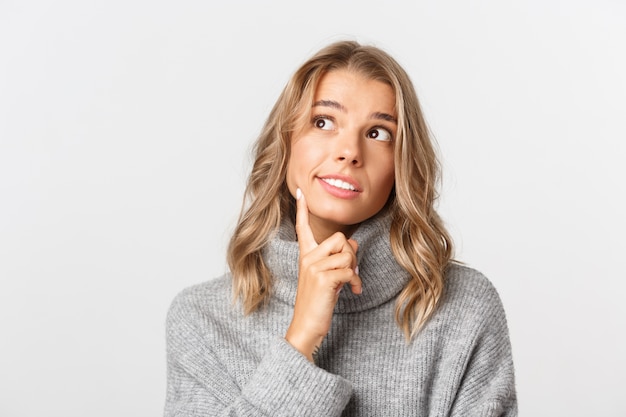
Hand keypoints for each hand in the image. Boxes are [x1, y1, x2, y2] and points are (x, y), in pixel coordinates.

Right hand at [284, 188, 361, 361]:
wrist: (306, 327)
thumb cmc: (317, 303)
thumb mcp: (327, 277)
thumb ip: (336, 259)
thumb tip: (354, 243)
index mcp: (305, 256)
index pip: (303, 228)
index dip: (302, 210)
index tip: (299, 192)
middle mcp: (307, 258)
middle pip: (339, 238)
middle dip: (350, 254)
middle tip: (349, 271)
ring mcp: (313, 267)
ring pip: (347, 254)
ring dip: (354, 270)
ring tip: (351, 285)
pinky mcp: (322, 278)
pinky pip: (349, 270)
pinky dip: (356, 282)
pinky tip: (353, 292)